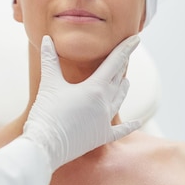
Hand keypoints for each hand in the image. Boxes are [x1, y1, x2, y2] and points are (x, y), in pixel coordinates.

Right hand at [22, 35, 140, 170]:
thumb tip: (45, 39)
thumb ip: (50, 59)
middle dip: (122, 66)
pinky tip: (138, 122)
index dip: (126, 49)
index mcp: (95, 88)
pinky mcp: (101, 137)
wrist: (45, 145)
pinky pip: (121, 130)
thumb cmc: (46, 113)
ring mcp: (105, 121)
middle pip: (118, 79)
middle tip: (127, 54)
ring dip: (123, 88)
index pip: (115, 62)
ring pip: (120, 100)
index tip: (136, 38)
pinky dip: (131, 125)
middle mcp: (105, 103)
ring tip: (126, 80)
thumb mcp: (49, 83)